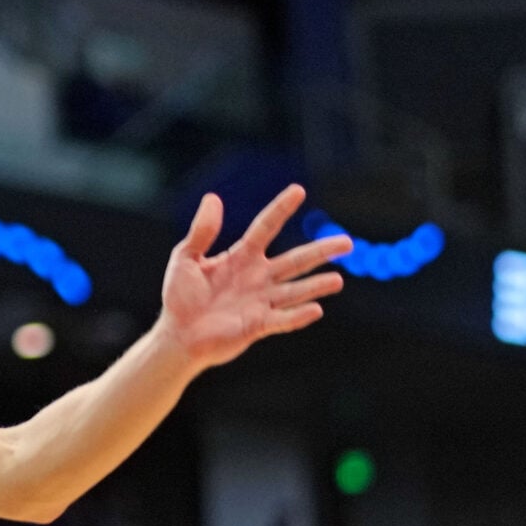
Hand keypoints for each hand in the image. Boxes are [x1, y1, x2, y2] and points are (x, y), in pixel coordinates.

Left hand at [160, 185, 352, 367]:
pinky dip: (298, 316)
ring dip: (315, 286)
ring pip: (295, 291)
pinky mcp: (258, 325)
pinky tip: (315, 309)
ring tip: (338, 280)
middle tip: (348, 242)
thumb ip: (202, 231)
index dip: (281, 209)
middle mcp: (258, 277)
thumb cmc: (180, 296)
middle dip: (321, 251)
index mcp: (242, 257)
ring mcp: (261, 301)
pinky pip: (282, 320)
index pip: (266, 227)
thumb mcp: (186, 258)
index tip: (298, 190)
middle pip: (294, 260)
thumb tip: (213, 198)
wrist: (177, 334)